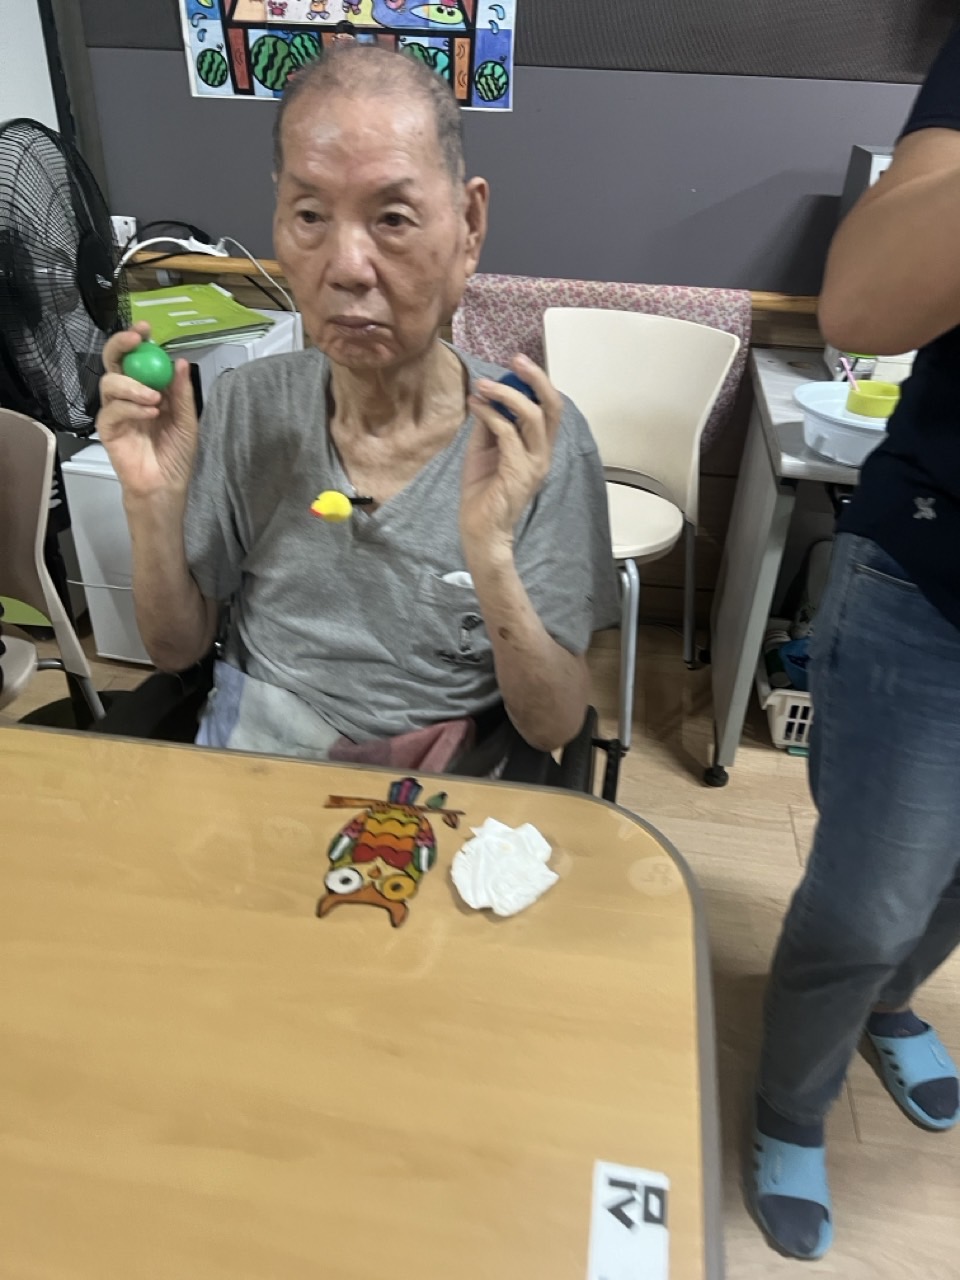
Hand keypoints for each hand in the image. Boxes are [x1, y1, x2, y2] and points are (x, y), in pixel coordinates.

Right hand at [96, 322, 198, 502]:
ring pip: (110, 383)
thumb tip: (179, 362)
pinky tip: (150, 413)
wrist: (166, 484)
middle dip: (121, 346)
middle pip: (113, 361)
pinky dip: (131, 408)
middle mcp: (127, 396)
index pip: (137, 358)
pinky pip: (112, 410)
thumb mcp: (187, 420)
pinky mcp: (107, 430)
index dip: (137, 340)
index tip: (146, 330)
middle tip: (136, 341)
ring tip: (155, 398)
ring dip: (133, 385)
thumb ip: (182, 393)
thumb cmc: (176, 454)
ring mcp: (116, 411)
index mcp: (147, 388)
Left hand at [460, 355, 562, 553]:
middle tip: (517, 360)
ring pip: (533, 416)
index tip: (516, 364)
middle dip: (537, 379)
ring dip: (506, 395)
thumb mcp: (485, 450)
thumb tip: (487, 396)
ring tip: (483, 386)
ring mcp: (534, 464)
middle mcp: (543, 454)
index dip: (537, 383)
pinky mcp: (518, 473)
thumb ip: (490, 425)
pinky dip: (491, 415)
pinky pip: (508, 434)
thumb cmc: (483, 494)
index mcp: (540, 448)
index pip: (550, 409)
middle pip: (553, 407)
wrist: (480, 530)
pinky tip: (476, 407)